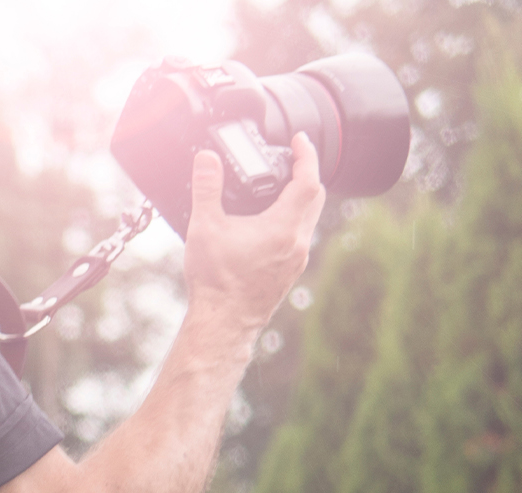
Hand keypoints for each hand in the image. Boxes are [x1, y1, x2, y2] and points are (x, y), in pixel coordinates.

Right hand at [182, 133, 326, 342]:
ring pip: (309, 219)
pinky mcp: (290, 272)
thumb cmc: (216, 281)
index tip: (300, 141)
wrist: (223, 321)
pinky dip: (292, 221)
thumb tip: (206, 160)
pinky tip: (270, 224)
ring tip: (280, 188)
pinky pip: (300, 237)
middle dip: (307, 174)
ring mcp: (297, 259)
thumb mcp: (205, 228)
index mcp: (282, 227)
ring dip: (301, 199)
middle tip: (292, 160)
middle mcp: (297, 242)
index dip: (306, 156)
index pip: (308, 180)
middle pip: (316, 197)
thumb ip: (206, 189)